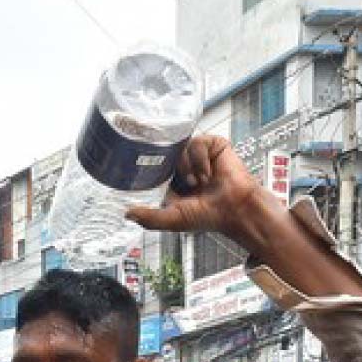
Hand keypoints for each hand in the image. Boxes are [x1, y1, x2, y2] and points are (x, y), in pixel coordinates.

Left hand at [125, 137, 279, 247]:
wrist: (235, 208)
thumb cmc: (208, 216)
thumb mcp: (173, 219)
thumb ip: (149, 217)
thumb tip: (125, 214)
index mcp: (171, 181)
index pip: (152, 167)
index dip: (145, 168)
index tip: (137, 170)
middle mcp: (183, 166)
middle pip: (164, 153)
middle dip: (165, 164)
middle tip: (169, 175)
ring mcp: (197, 155)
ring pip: (179, 147)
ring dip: (186, 166)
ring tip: (197, 183)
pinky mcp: (213, 145)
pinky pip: (197, 142)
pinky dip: (200, 159)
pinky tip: (208, 174)